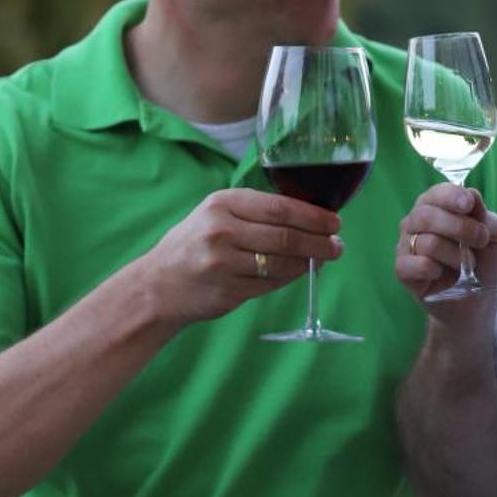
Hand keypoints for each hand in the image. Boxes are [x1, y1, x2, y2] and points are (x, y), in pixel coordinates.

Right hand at [142, 188, 342, 327]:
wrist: (158, 285)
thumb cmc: (195, 243)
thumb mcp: (216, 214)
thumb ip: (256, 212)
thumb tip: (310, 216)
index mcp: (221, 204)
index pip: (279, 207)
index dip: (312, 216)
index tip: (334, 222)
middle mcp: (221, 232)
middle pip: (285, 236)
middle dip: (318, 241)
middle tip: (337, 244)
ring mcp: (224, 264)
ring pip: (281, 262)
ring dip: (309, 261)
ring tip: (324, 258)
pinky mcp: (228, 292)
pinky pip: (271, 284)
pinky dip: (291, 278)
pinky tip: (301, 271)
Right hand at [396, 184, 496, 316]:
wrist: (479, 301)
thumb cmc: (485, 263)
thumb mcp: (496, 237)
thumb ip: (485, 216)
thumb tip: (471, 194)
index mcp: (438, 206)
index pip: (437, 193)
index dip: (452, 196)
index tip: (468, 205)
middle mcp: (417, 222)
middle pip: (427, 215)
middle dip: (459, 228)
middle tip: (479, 240)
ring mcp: (407, 245)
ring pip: (427, 242)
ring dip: (455, 256)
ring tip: (467, 265)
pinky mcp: (403, 270)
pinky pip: (410, 264)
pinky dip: (431, 269)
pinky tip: (441, 274)